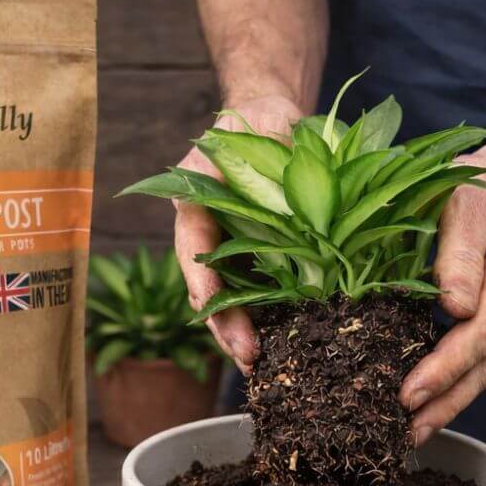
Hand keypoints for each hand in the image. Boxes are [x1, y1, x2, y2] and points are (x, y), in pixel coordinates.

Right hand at [174, 94, 303, 373]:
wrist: (275, 123)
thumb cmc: (262, 119)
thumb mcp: (263, 124)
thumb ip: (270, 154)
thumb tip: (292, 197)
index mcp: (195, 206)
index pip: (193, 251)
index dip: (203, 284)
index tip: (211, 311)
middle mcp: (207, 238)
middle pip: (208, 291)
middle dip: (225, 327)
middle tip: (248, 357)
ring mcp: (231, 254)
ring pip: (229, 303)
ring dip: (241, 335)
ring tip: (259, 366)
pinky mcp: (258, 263)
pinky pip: (256, 299)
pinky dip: (265, 324)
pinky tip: (284, 349)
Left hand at [400, 138, 485, 444]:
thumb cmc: (482, 184)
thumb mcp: (467, 200)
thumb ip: (460, 251)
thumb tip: (453, 306)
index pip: (479, 334)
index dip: (444, 368)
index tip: (409, 394)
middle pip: (484, 367)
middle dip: (445, 403)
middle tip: (406, 432)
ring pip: (482, 371)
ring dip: (448, 406)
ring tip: (410, 433)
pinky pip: (474, 361)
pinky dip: (449, 387)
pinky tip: (420, 407)